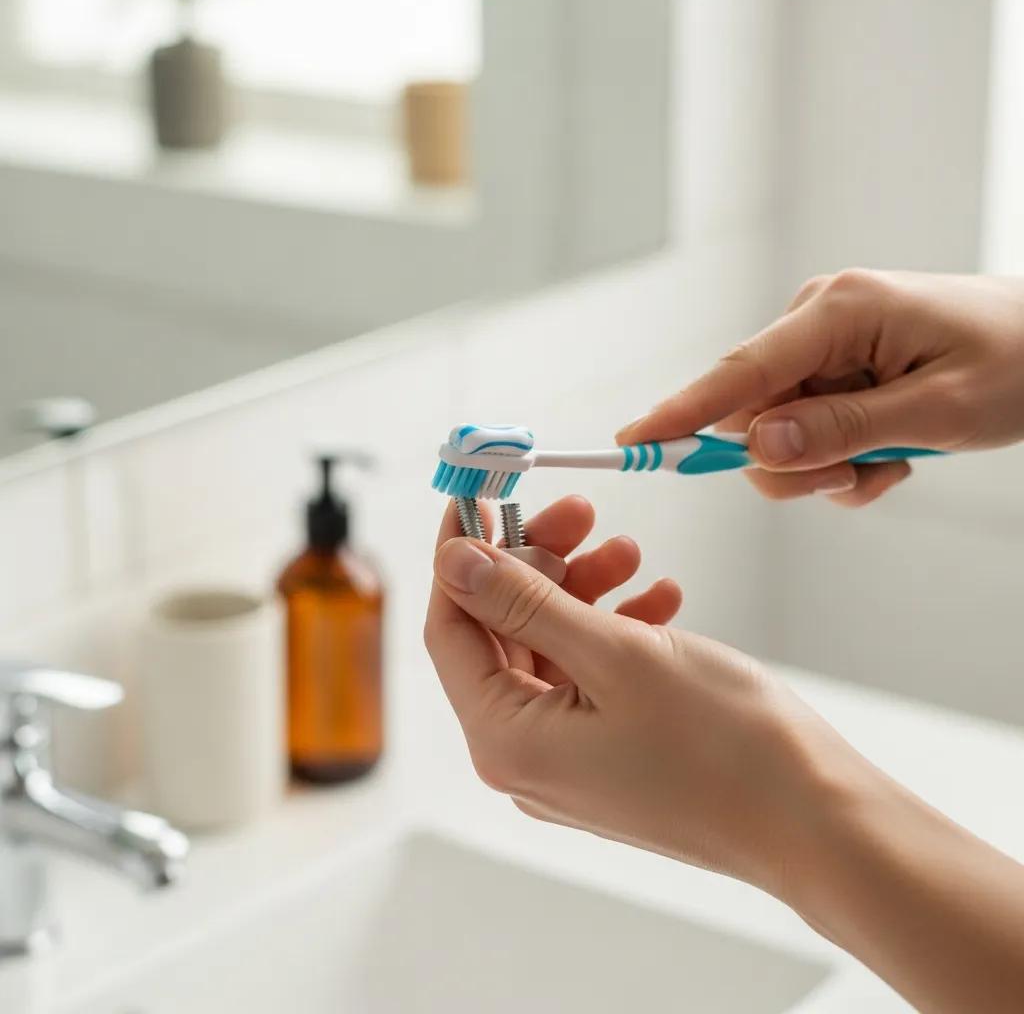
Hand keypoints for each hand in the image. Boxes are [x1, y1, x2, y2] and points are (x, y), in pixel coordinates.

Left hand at [424, 496, 863, 892]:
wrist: (817, 823)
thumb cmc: (725, 747)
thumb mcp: (615, 654)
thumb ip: (525, 603)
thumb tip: (454, 560)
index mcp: (506, 741)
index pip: (449, 630)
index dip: (458, 556)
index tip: (480, 495)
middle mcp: (526, 757)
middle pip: (503, 634)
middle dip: (537, 565)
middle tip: (579, 512)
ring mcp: (570, 759)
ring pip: (552, 648)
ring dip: (584, 591)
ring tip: (631, 551)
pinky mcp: (612, 753)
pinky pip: (592, 676)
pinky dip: (617, 629)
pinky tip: (662, 599)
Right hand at [617, 271, 1023, 505]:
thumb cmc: (1017, 360)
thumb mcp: (939, 410)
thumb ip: (844, 430)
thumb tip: (758, 448)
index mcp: (838, 312)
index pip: (740, 372)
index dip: (682, 413)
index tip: (632, 441)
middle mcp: (818, 322)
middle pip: (752, 416)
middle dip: (795, 463)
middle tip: (858, 475)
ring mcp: (824, 347)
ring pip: (779, 434)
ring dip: (828, 466)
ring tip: (892, 460)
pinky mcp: (834, 371)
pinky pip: (807, 433)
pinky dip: (845, 459)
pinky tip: (893, 452)